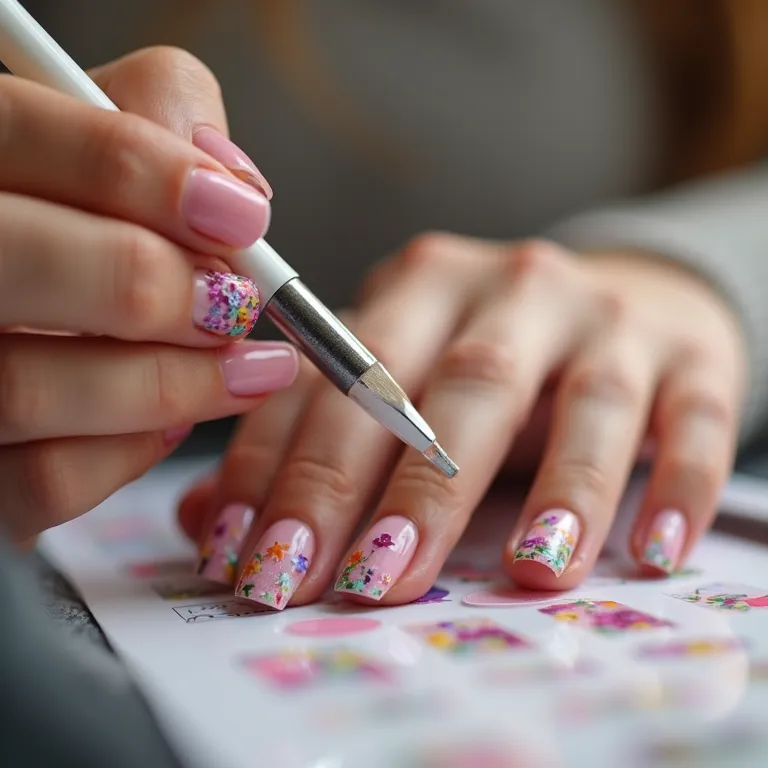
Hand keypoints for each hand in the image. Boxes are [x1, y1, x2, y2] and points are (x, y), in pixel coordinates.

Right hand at [0, 47, 296, 540]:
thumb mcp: (105, 151)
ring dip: (171, 384)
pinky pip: (40, 482)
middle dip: (153, 287)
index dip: (144, 172)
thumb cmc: (80, 229)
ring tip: (248, 369)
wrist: (35, 329)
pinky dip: (129, 454)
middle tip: (233, 305)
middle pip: (20, 261)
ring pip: (28, 389)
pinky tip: (172, 423)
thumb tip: (235, 186)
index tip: (242, 216)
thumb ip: (158, 121)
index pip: (20, 133)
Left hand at [179, 234, 744, 605]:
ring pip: (576, 399)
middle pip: (454, 383)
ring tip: (522, 572)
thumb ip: (309, 440)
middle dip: (403, 486)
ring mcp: (607, 318)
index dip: (291, 462)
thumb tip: (211, 519)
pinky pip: (689, 420)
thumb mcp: (397, 379)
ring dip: (549, 489)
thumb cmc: (490, 359)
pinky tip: (650, 552)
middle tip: (356, 581)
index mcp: (421, 284)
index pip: (341, 372)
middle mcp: (512, 287)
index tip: (252, 554)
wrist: (622, 307)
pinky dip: (670, 485)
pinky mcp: (688, 358)